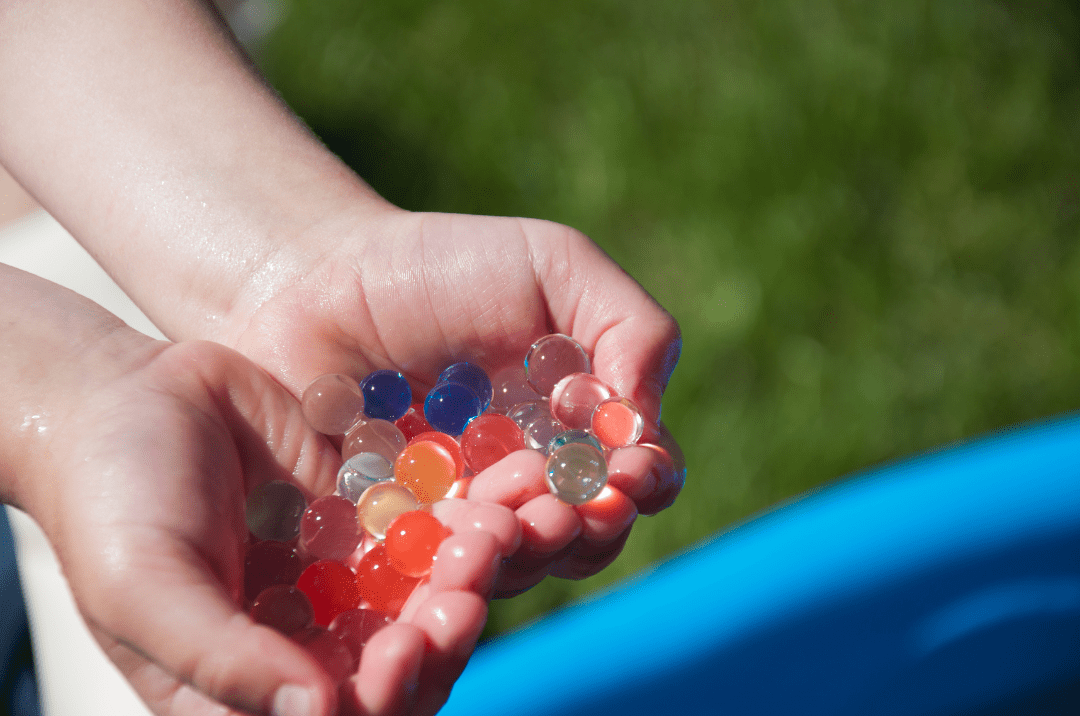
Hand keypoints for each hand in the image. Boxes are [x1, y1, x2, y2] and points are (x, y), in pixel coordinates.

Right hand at [13, 326, 513, 715]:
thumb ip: (223, 659)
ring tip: (492, 528)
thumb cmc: (110, 504)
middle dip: (443, 627)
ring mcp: (348, 573)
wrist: (121, 397)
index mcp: (254, 685)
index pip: (343, 715)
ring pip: (428, 588)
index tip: (406, 648)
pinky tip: (494, 488)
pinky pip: (428, 519)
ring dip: (467, 568)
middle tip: (470, 579)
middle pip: (404, 656)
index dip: (386, 695)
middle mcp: (314, 638)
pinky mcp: (369, 510)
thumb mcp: (146, 589)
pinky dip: (465, 509)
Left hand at [211, 208, 684, 594]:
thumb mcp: (552, 264)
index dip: (642, 482)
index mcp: (577, 428)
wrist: (314, 284)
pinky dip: (446, 568)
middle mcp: (531, 484)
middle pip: (585, 537)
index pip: (636, 477)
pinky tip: (441, 537)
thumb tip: (647, 422)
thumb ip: (628, 324)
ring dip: (523, 552)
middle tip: (565, 508)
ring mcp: (464, 521)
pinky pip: (432, 578)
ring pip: (516, 566)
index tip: (629, 472)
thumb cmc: (439, 267)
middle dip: (587, 529)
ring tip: (501, 518)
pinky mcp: (399, 546)